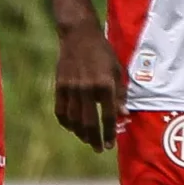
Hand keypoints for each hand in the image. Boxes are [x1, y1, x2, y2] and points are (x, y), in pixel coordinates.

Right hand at [54, 22, 125, 150]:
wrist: (79, 35)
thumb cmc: (103, 52)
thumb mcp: (117, 70)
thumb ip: (120, 94)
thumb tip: (123, 115)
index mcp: (105, 85)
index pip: (108, 116)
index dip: (109, 133)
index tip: (110, 145)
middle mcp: (87, 89)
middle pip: (89, 123)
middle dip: (95, 139)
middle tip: (99, 148)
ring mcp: (71, 88)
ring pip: (74, 120)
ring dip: (81, 134)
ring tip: (87, 140)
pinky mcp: (60, 86)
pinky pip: (61, 111)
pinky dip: (66, 122)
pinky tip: (72, 127)